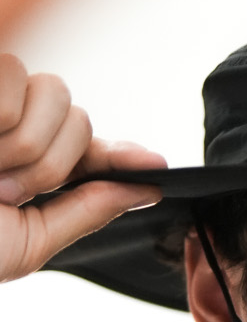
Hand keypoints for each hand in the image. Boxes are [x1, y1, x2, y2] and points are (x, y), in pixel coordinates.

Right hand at [0, 54, 164, 283]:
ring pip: (51, 94)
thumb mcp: (25, 244)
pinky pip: (11, 77)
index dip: (122, 156)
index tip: (156, 167)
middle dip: (51, 163)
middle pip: (77, 116)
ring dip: (23, 144)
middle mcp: (9, 125)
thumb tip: (147, 189)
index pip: (89, 148)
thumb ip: (86, 211)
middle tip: (0, 191)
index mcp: (27, 166)